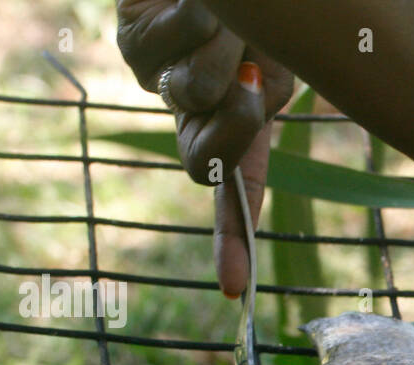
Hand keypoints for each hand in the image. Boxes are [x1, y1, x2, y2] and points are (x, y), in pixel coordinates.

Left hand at [116, 0, 293, 294]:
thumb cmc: (269, 14)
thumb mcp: (284, 65)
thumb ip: (262, 97)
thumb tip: (242, 94)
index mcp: (234, 126)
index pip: (234, 193)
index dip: (233, 240)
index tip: (233, 288)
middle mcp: (191, 112)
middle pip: (207, 158)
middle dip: (238, 123)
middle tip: (257, 78)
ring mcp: (156, 81)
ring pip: (194, 93)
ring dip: (226, 49)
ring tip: (229, 15)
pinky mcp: (130, 40)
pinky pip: (167, 47)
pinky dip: (194, 16)